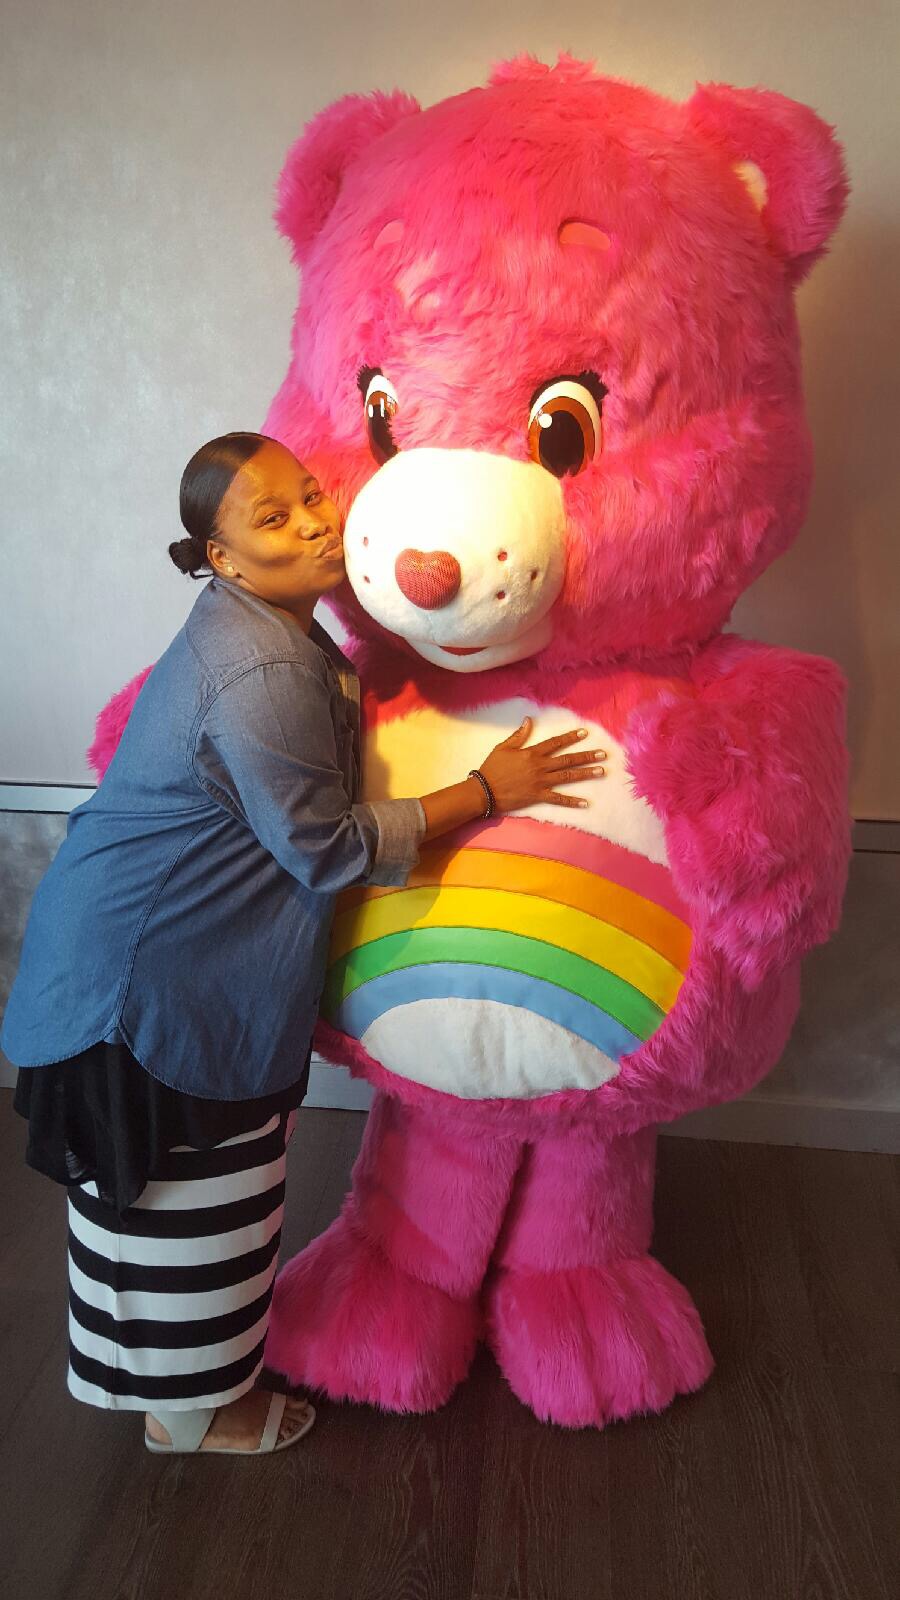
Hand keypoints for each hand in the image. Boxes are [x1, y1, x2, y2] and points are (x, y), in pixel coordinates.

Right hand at [478, 718, 605, 811]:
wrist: (484, 791)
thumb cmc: (492, 768)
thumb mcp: (503, 748)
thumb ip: (519, 735)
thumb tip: (529, 720)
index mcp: (532, 753)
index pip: (555, 743)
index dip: (570, 737)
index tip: (584, 733)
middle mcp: (540, 767)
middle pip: (567, 760)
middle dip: (586, 756)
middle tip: (603, 754)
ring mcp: (541, 782)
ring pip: (568, 777)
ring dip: (585, 774)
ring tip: (601, 771)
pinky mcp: (538, 796)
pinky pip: (558, 799)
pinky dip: (572, 802)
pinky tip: (586, 803)